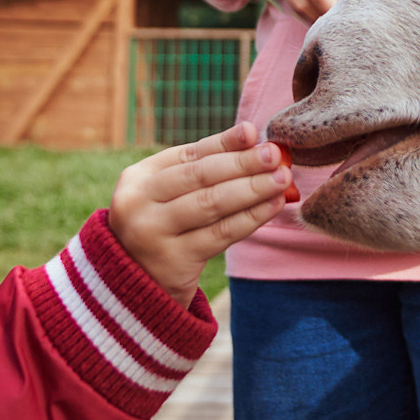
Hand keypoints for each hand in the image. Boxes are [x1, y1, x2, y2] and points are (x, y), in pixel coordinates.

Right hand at [111, 122, 291, 296]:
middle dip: (242, 163)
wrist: (138, 286)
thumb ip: (202, 167)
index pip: (188, 155)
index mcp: (136, 178)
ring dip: (253, 188)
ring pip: (212, 204)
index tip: (253, 132)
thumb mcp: (169, 195)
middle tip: (275, 155)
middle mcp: (137, 203)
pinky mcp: (173, 261)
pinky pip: (221, 234)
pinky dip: (251, 217)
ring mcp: (152, 233)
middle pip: (200, 176)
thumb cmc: (163, 229)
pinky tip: (272, 206)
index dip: (223, 143)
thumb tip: (248, 134)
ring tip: (282, 178)